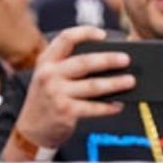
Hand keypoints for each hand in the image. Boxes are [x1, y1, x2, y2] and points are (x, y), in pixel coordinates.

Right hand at [14, 26, 135, 150]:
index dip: (86, 33)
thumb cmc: (47, 99)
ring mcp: (56, 93)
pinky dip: (108, 107)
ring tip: (130, 81)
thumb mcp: (49, 76)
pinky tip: (119, 104)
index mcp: (46, 60)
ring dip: (115, 83)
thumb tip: (106, 61)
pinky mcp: (65, 112)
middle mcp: (49, 74)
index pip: (66, 38)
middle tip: (126, 59)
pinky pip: (93, 107)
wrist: (31, 129)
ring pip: (93, 85)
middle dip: (109, 60)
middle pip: (85, 62)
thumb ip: (67, 66)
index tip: (103, 35)